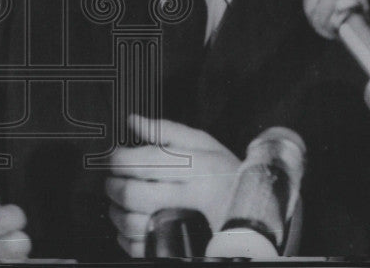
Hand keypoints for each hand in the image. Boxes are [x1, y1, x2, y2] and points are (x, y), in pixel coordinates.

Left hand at [105, 114, 240, 257]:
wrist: (257, 213)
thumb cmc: (226, 174)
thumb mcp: (205, 144)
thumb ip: (167, 130)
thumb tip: (133, 121)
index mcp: (197, 166)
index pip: (146, 160)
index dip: (120, 158)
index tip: (115, 157)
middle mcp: (191, 196)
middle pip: (135, 193)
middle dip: (113, 186)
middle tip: (112, 181)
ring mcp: (186, 226)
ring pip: (135, 223)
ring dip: (117, 213)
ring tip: (119, 203)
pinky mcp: (181, 248)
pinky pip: (143, 247)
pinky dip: (128, 237)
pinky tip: (135, 223)